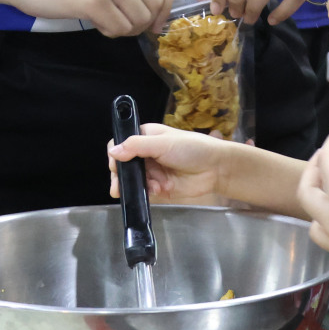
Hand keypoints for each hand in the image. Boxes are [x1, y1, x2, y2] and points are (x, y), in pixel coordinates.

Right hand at [0, 0, 173, 36]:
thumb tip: (155, 9)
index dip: (167, 4)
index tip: (157, 20)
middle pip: (154, 4)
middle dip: (144, 23)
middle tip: (124, 24)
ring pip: (138, 19)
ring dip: (126, 29)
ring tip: (107, 22)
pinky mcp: (92, 3)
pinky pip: (118, 28)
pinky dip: (111, 32)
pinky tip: (97, 24)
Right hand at [109, 122, 227, 205]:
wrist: (216, 169)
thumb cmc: (192, 148)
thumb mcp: (164, 143)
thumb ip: (137, 146)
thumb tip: (113, 151)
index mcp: (146, 136)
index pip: (122, 143)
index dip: (116, 153)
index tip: (116, 164)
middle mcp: (147, 154)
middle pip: (123, 164)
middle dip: (120, 175)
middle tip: (119, 184)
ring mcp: (152, 172)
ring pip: (131, 180)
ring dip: (132, 185)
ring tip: (135, 188)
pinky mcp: (158, 187)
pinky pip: (143, 192)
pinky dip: (144, 192)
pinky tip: (155, 190)